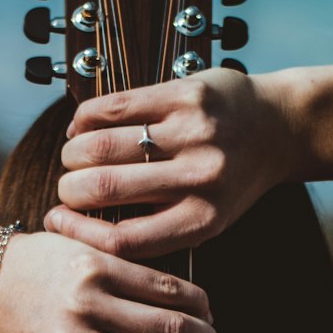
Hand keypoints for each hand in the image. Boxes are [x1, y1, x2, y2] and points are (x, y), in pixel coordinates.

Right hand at [45, 69, 301, 259]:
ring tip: (72, 158)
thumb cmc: (228, 183)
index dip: (78, 233)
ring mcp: (192, 133)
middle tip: (65, 189)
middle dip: (70, 189)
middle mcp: (198, 179)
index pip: (123, 238)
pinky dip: (86, 118)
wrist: (275, 128)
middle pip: (106, 189)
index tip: (56, 224)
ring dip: (74, 153)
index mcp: (200, 222)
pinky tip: (81, 127)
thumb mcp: (203, 219)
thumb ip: (155, 228)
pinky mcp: (185, 93)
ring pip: (104, 145)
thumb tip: (82, 233)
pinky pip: (116, 105)